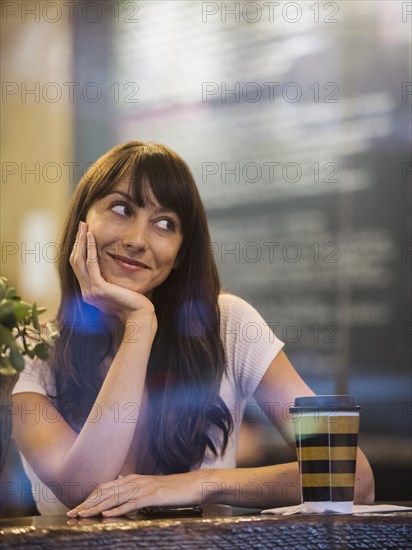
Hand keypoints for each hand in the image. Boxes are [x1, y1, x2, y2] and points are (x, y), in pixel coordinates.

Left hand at [66, 473, 199, 517]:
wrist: (192, 484)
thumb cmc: (172, 489)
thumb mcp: (150, 487)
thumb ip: (135, 489)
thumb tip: (121, 490)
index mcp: (133, 479)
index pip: (106, 487)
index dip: (90, 498)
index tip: (77, 508)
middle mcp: (135, 481)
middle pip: (106, 493)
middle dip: (87, 504)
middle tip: (72, 514)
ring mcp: (143, 488)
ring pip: (114, 498)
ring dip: (96, 507)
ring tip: (82, 515)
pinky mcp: (152, 496)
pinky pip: (131, 503)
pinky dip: (117, 510)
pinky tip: (107, 515)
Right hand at [70, 221, 155, 327]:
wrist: (139, 317)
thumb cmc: (134, 304)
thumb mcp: (119, 289)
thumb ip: (112, 280)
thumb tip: (114, 268)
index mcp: (90, 292)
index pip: (79, 267)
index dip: (80, 249)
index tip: (84, 234)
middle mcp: (86, 292)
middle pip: (75, 261)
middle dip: (78, 241)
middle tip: (81, 225)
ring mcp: (90, 291)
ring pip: (79, 261)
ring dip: (82, 241)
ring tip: (84, 226)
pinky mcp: (98, 289)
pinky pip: (91, 264)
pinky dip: (90, 249)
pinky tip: (92, 237)